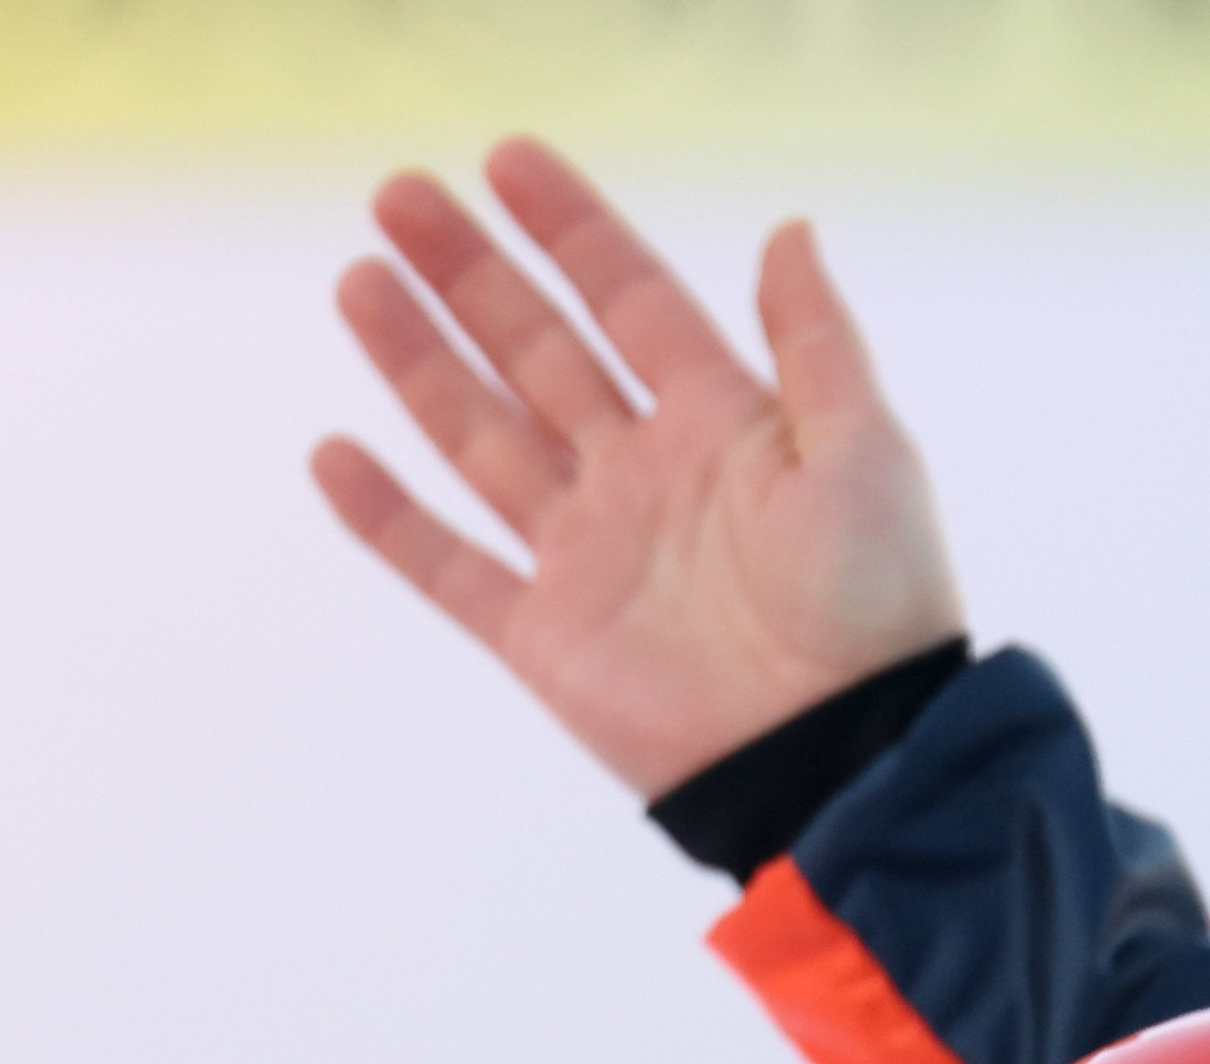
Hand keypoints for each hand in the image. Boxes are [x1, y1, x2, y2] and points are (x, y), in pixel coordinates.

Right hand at [312, 140, 966, 801]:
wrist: (843, 758)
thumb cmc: (875, 608)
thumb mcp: (867, 453)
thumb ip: (818, 344)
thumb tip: (789, 229)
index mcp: (723, 423)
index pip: (630, 301)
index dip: (571, 230)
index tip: (505, 159)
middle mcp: (644, 476)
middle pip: (538, 353)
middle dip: (470, 275)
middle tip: (398, 196)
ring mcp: (589, 555)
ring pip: (481, 437)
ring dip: (418, 363)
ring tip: (360, 282)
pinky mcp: (547, 639)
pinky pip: (450, 568)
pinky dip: (389, 517)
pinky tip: (334, 454)